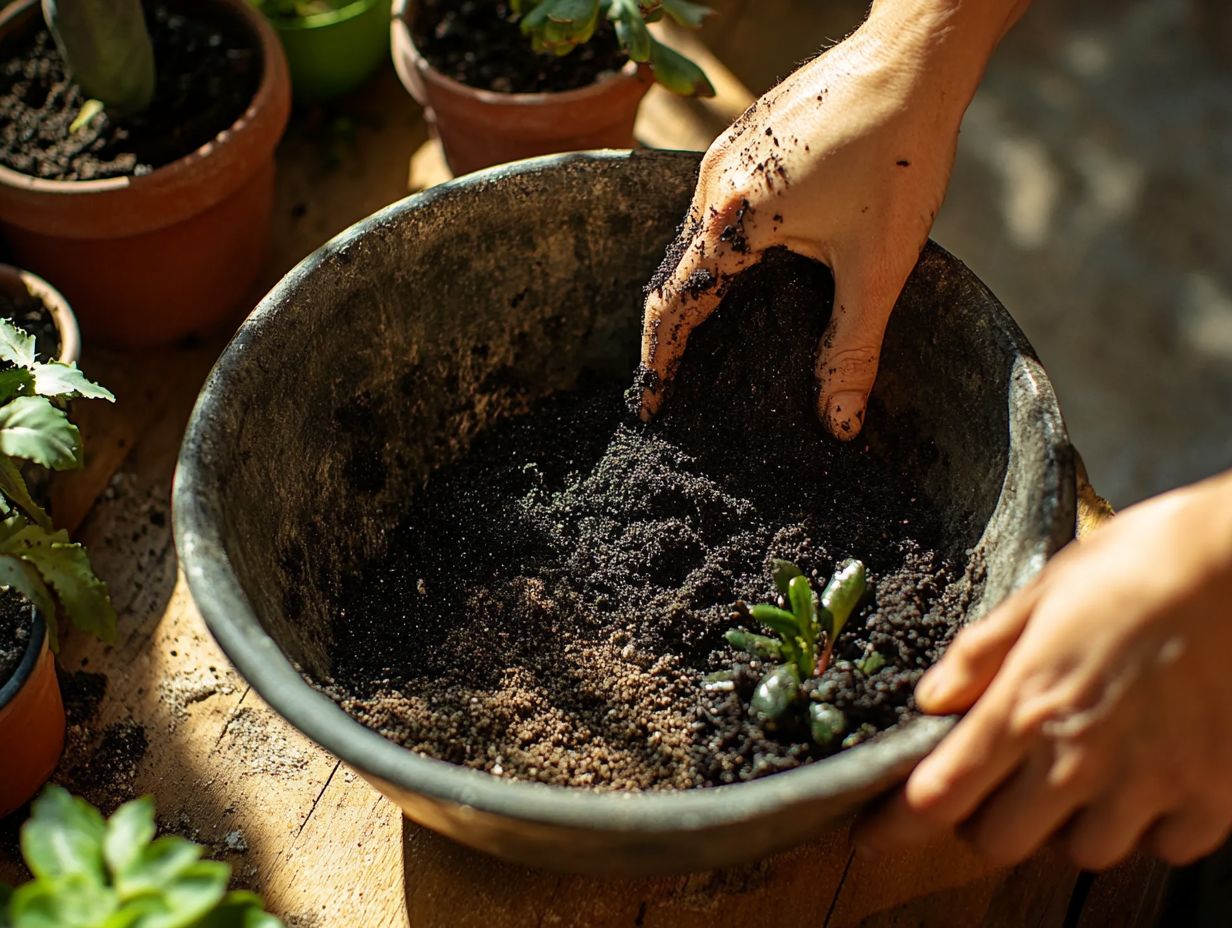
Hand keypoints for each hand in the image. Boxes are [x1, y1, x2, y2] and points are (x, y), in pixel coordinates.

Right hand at [639, 4, 987, 437]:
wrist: (913, 56)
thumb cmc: (897, 151)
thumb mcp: (877, 266)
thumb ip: (853, 349)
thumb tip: (841, 424)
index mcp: (730, 219)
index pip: (673, 306)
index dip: (659, 361)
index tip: (652, 404)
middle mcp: (713, 184)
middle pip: (673, 272)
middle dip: (669, 331)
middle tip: (669, 379)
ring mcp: (726, 155)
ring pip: (693, 238)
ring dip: (691, 287)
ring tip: (695, 333)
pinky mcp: (747, 138)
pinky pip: (713, 206)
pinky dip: (712, 249)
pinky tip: (736, 265)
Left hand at [858, 471, 1231, 868]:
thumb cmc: (1138, 565)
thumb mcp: (1042, 591)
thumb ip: (981, 653)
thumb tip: (931, 699)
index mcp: (1028, 704)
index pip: (941, 794)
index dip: (895, 824)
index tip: (872, 833)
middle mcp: (1080, 758)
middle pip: (1000, 842)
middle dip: (984, 819)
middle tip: (997, 782)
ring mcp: (1149, 784)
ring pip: (1083, 852)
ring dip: (1067, 825)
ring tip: (1080, 774)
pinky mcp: (1212, 796)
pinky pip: (1163, 847)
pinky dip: (1149, 825)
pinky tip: (1147, 779)